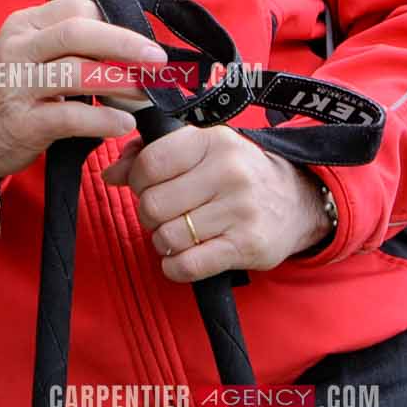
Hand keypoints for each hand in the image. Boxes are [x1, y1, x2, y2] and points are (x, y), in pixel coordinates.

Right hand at [0, 0, 167, 180]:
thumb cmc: (8, 88)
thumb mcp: (26, 52)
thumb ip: (64, 42)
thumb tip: (127, 41)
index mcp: (23, 25)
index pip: (76, 9)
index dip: (114, 21)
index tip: (140, 39)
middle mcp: (17, 50)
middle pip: (78, 33)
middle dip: (125, 43)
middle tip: (157, 58)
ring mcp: (17, 86)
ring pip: (76, 72)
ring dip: (120, 80)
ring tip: (147, 91)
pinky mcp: (22, 123)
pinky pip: (70, 116)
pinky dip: (103, 119)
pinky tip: (123, 123)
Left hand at [100, 125, 328, 283]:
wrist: (296, 201)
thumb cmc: (235, 173)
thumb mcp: (200, 149)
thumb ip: (150, 153)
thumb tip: (111, 174)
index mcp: (213, 140)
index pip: (151, 163)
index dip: (137, 180)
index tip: (146, 186)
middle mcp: (229, 171)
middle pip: (154, 204)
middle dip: (149, 214)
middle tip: (164, 214)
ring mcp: (240, 210)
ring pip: (168, 236)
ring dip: (164, 241)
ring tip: (180, 232)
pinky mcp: (246, 245)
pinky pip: (187, 265)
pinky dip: (175, 267)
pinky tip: (182, 258)